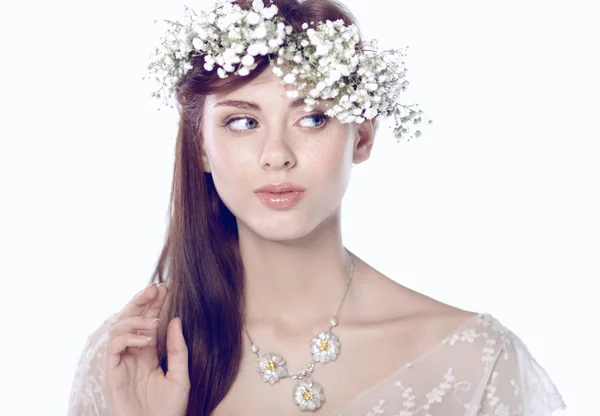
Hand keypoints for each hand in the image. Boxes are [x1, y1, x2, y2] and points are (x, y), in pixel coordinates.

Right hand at [104, 283, 189, 415]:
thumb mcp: (180, 375)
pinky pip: (114, 348)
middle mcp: (132, 355)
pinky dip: (128, 338)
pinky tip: (146, 339)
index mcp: (147, 354)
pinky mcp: (112, 374)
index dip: (154, 304)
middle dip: (141, 302)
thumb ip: (178, 349)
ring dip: (135, 320)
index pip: (148, 322)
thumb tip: (175, 318)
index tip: (164, 287)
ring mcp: (121, 363)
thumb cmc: (169, 409)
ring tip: (153, 321)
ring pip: (118, 329)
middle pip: (130, 320)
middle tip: (155, 288)